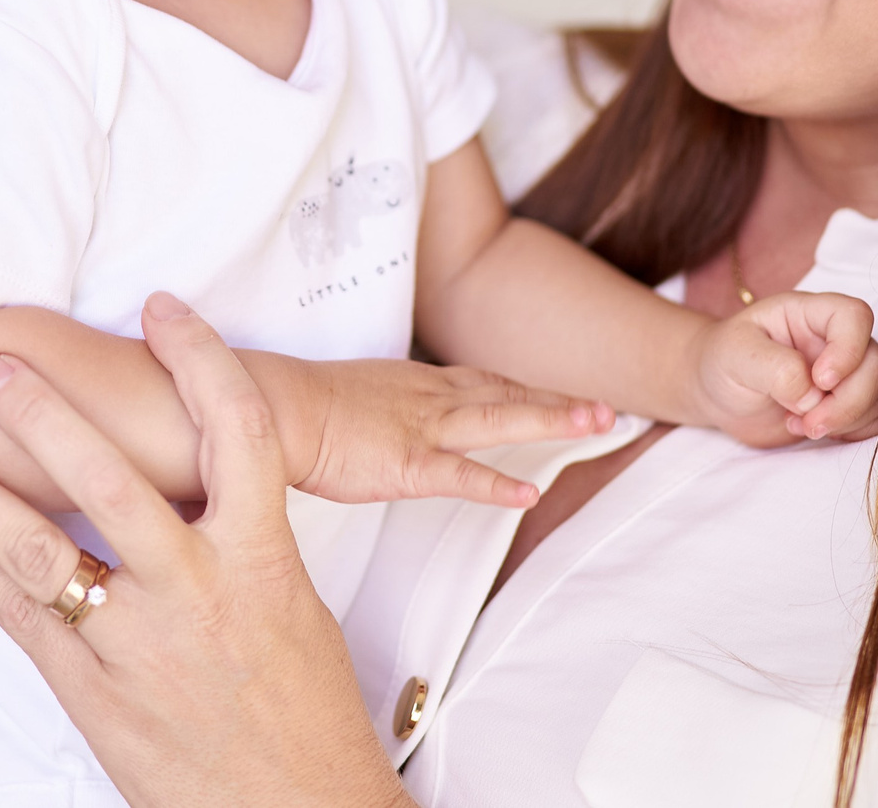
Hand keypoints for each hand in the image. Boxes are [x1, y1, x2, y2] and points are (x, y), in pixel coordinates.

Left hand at [0, 293, 412, 807]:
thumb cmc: (305, 714)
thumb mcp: (292, 605)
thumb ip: (237, 537)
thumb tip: (187, 473)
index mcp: (261, 560)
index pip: (236, 429)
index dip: (199, 357)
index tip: (164, 307)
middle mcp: (196, 593)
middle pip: (106, 476)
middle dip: (40, 411)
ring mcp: (137, 648)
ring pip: (37, 548)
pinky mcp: (93, 699)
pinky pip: (23, 618)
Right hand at [263, 355, 610, 508]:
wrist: (270, 407)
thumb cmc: (296, 406)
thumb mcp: (352, 397)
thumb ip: (381, 407)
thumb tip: (384, 420)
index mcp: (415, 383)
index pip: (484, 382)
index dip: (527, 389)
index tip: (560, 395)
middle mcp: (428, 397)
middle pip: (507, 393)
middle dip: (559, 400)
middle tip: (606, 408)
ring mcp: (421, 428)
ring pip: (501, 420)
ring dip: (553, 420)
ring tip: (599, 422)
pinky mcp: (405, 462)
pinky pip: (461, 475)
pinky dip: (498, 484)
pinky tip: (530, 494)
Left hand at [683, 290, 877, 447]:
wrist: (717, 393)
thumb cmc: (723, 361)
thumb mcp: (736, 355)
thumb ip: (774, 367)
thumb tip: (812, 394)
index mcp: (809, 313)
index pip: (854, 316)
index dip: (848, 350)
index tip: (819, 381)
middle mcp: (833, 340)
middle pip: (874, 362)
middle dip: (848, 400)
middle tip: (809, 422)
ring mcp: (845, 373)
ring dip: (847, 419)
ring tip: (801, 426)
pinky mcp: (846, 405)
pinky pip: (875, 419)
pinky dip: (852, 432)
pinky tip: (813, 431)